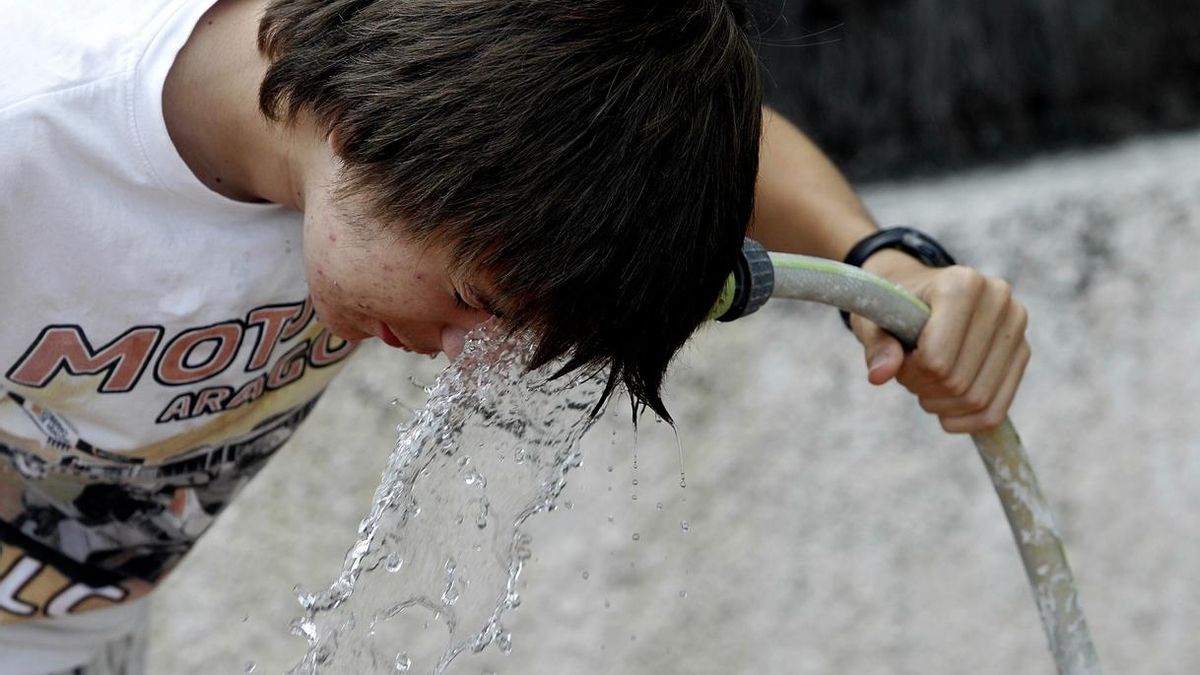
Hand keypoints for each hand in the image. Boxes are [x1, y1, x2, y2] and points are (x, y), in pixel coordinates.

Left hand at [850, 250, 1030, 433]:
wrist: (919, 293)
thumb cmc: (894, 307)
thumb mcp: (873, 322)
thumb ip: (878, 347)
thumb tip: (879, 375)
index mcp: (961, 284)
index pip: (936, 358)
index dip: (910, 372)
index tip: (898, 360)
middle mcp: (998, 299)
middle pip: (958, 381)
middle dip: (924, 389)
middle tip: (909, 376)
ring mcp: (1015, 326)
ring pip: (978, 399)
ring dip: (942, 405)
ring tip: (925, 385)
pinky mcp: (1022, 351)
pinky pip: (997, 409)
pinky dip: (967, 422)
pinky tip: (945, 414)